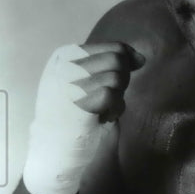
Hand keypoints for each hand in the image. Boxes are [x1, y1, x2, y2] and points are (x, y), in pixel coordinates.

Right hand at [23, 42, 144, 193]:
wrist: (54, 145)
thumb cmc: (72, 114)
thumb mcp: (87, 83)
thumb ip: (109, 67)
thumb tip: (140, 58)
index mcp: (66, 56)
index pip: (112, 47)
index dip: (129, 61)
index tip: (130, 76)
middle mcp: (66, 64)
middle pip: (117, 60)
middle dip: (123, 80)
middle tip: (110, 98)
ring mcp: (69, 81)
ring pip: (116, 78)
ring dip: (117, 97)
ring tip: (102, 109)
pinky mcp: (77, 100)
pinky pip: (111, 94)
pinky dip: (114, 109)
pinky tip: (103, 118)